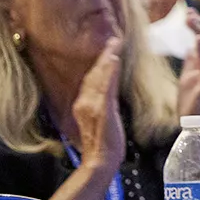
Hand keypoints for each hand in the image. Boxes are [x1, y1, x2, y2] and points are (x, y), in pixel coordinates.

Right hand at [72, 38, 126, 173]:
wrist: (100, 160)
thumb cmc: (104, 144)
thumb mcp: (102, 121)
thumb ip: (102, 107)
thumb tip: (107, 97)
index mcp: (84, 105)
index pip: (92, 79)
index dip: (100, 64)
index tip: (109, 50)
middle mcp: (85, 102)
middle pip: (94, 74)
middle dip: (104, 56)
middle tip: (113, 39)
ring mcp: (92, 105)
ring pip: (99, 77)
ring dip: (107, 58)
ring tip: (114, 43)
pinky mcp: (101, 109)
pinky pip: (104, 87)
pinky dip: (108, 72)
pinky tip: (113, 60)